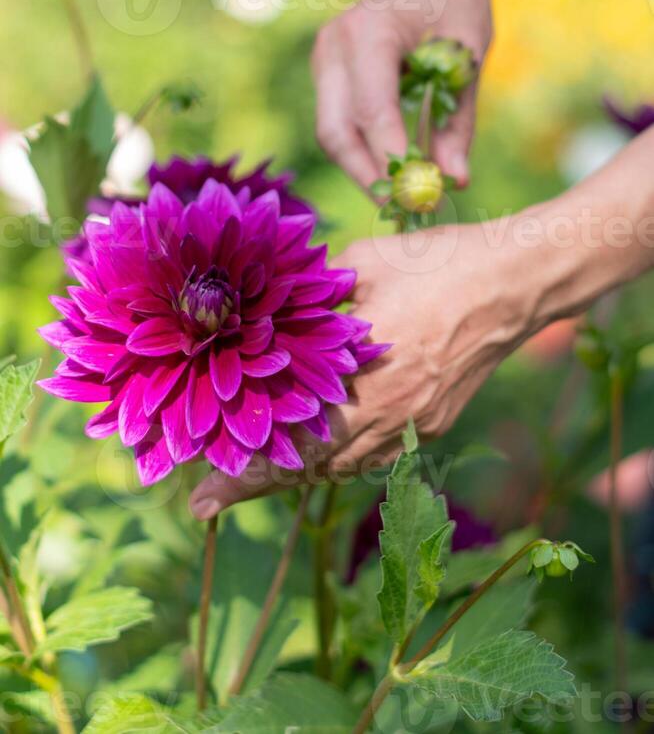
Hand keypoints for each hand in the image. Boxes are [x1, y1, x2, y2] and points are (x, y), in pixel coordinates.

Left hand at [189, 222, 530, 519]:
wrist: (514, 282)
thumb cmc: (437, 263)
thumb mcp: (361, 264)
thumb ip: (312, 292)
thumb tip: (269, 301)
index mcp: (367, 382)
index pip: (290, 447)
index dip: (242, 477)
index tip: (198, 502)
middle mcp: (391, 417)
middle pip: (312, 469)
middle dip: (258, 483)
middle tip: (209, 497)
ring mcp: (415, 424)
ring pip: (343, 467)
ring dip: (299, 470)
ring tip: (253, 469)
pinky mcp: (434, 422)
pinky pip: (375, 453)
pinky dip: (340, 456)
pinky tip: (318, 444)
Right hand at [311, 0, 491, 191]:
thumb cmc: (459, 2)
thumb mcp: (469, 59)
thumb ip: (457, 123)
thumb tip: (453, 182)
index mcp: (372, 29)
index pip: (372, 108)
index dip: (389, 157)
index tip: (418, 195)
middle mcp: (336, 42)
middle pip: (336, 129)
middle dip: (368, 175)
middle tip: (404, 208)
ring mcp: (325, 57)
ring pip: (332, 132)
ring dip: (362, 169)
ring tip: (401, 194)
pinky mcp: (327, 71)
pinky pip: (337, 123)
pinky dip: (361, 151)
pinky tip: (391, 170)